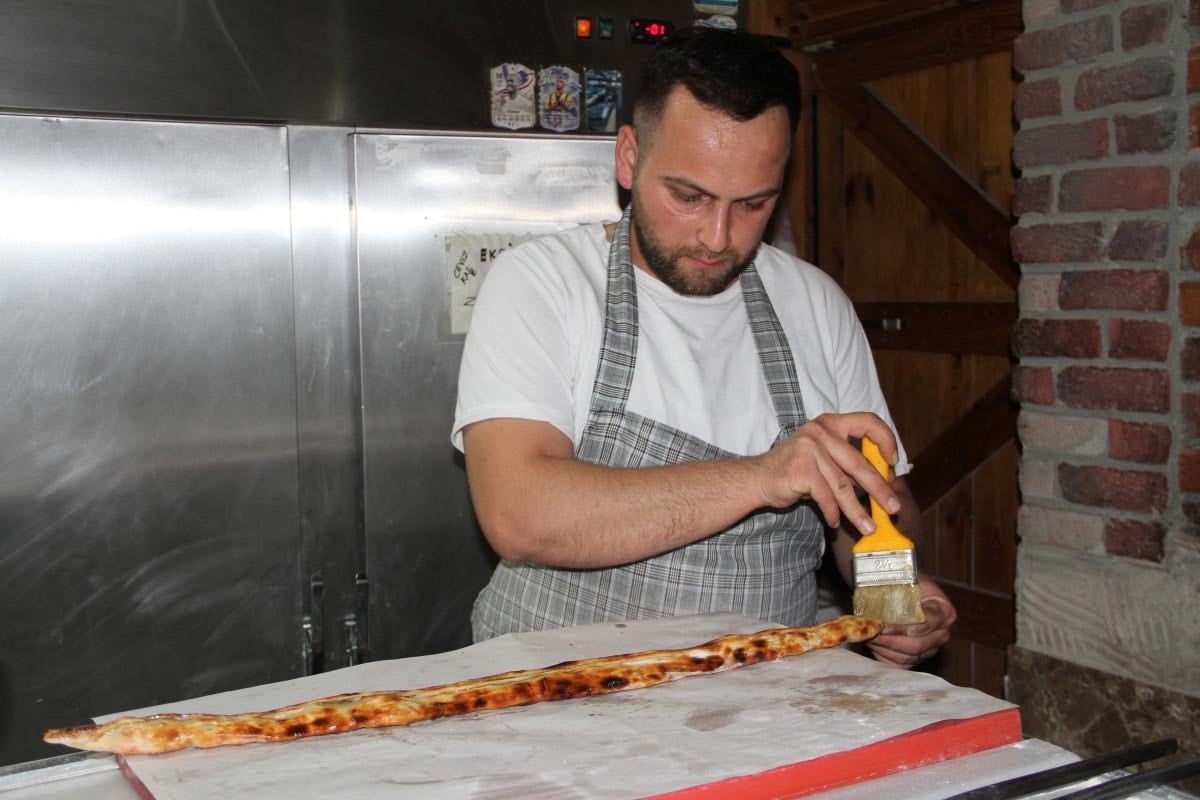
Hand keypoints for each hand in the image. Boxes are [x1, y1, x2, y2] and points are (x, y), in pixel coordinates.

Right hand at [754, 412, 900, 535]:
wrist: (758, 478)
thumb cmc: (793, 468)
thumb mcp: (822, 455)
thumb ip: (846, 461)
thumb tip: (881, 480)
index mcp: (830, 423)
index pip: (868, 422)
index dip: (886, 440)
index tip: (893, 462)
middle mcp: (821, 432)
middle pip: (860, 463)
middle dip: (879, 489)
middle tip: (892, 508)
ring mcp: (810, 449)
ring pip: (844, 486)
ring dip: (858, 510)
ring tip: (868, 526)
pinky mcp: (802, 470)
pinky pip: (826, 497)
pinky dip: (833, 513)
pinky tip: (835, 522)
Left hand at [867, 574, 956, 668]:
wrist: (900, 587)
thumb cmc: (902, 582)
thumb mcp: (904, 580)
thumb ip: (898, 592)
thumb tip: (881, 605)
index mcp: (944, 611)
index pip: (925, 625)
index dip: (901, 627)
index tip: (881, 625)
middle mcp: (942, 632)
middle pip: (917, 645)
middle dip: (890, 640)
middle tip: (870, 633)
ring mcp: (931, 647)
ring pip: (908, 657)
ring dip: (884, 648)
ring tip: (868, 637)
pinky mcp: (918, 657)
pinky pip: (902, 664)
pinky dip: (885, 657)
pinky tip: (874, 645)